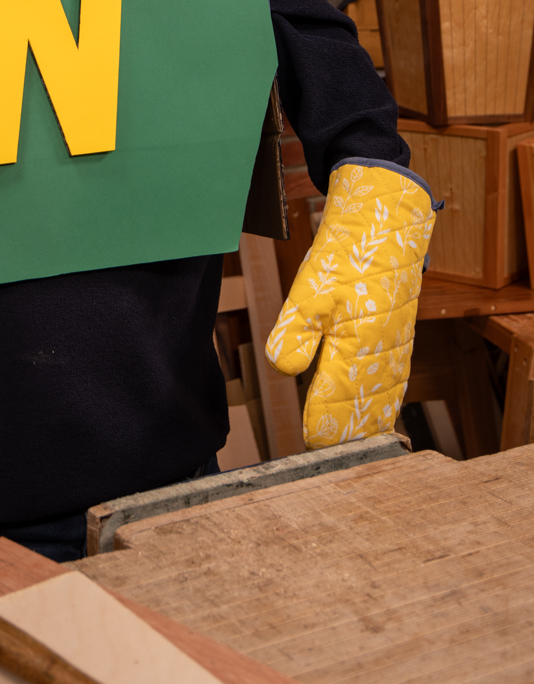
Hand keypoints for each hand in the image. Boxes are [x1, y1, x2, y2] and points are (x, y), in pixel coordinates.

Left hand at [266, 162, 437, 447]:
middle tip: (322, 457)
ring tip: (344, 449)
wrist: (385, 225)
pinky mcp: (398, 343)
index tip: (306, 448)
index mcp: (357, 350)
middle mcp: (382, 359)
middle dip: (343, 437)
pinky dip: (380, 406)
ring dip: (363, 426)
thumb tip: (285, 370)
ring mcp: (395, 352)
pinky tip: (372, 416)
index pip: (336, 407)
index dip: (319, 430)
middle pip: (363, 415)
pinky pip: (391, 387)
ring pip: (381, 403)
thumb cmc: (346, 258)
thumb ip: (295, 333)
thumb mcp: (309, 291)